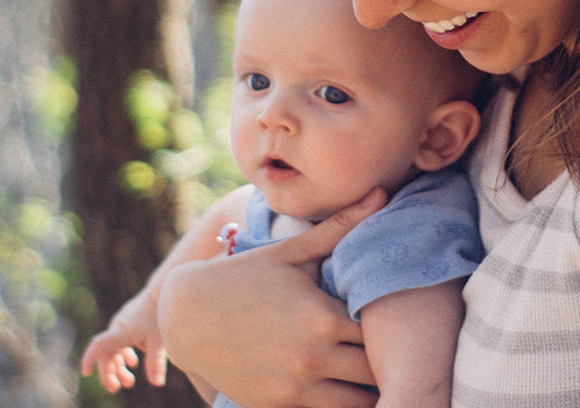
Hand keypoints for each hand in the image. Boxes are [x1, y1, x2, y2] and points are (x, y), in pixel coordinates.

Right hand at [79, 293, 166, 393]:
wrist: (161, 291)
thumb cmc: (159, 314)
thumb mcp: (159, 340)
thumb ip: (156, 362)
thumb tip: (157, 384)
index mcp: (120, 332)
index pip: (98, 346)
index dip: (90, 359)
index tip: (85, 372)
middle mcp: (117, 329)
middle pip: (105, 355)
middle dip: (109, 373)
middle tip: (116, 388)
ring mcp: (121, 326)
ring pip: (112, 350)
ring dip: (118, 367)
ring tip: (129, 382)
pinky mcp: (128, 324)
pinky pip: (119, 342)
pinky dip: (123, 355)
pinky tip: (133, 363)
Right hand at [158, 189, 386, 407]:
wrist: (184, 315)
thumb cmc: (244, 276)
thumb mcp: (291, 252)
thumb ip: (340, 227)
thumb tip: (382, 192)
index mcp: (322, 318)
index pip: (383, 335)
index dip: (393, 331)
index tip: (395, 323)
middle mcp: (312, 358)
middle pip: (376, 374)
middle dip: (384, 364)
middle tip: (390, 353)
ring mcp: (294, 388)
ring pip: (357, 405)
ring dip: (366, 392)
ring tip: (367, 375)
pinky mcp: (276, 407)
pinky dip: (338, 405)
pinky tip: (338, 389)